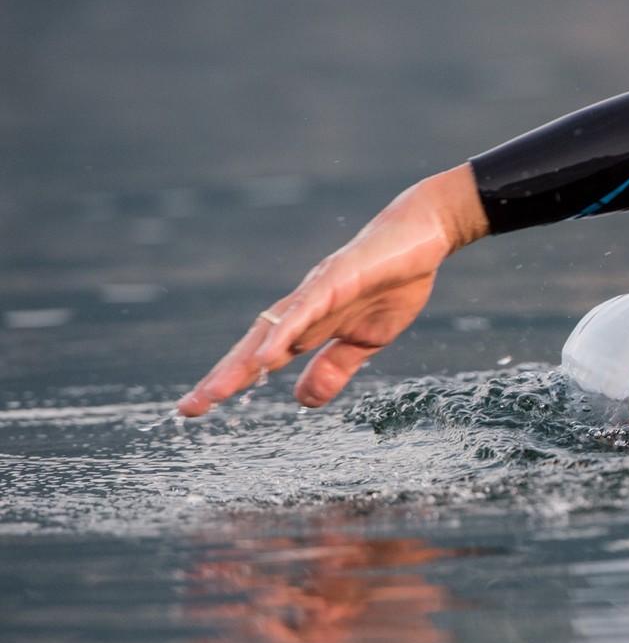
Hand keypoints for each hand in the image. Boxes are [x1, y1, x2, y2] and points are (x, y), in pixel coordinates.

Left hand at [177, 164, 487, 416]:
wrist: (424, 234)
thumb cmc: (396, 281)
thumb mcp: (367, 341)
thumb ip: (334, 368)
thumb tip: (302, 402)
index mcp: (309, 323)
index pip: (261, 356)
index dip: (232, 380)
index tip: (199, 407)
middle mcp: (302, 306)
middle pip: (254, 345)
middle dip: (223, 377)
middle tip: (190, 408)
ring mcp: (317, 291)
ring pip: (271, 329)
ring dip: (242, 362)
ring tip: (216, 393)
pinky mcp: (337, 278)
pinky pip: (306, 310)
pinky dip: (284, 333)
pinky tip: (267, 358)